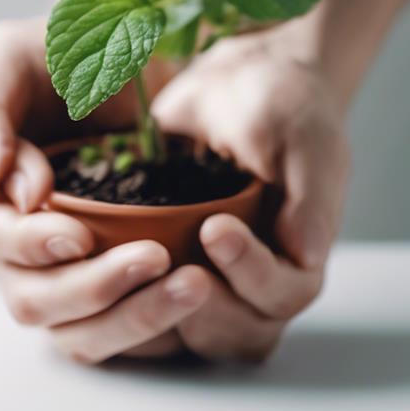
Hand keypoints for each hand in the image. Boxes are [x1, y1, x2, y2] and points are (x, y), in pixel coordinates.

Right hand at [0, 19, 212, 362]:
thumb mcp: (13, 54)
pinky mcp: (126, 280)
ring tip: (195, 286)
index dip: (30, 245)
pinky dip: (163, 323)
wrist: (141, 50)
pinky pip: (132, 327)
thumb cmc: (68, 50)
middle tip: (158, 261)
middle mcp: (27, 247)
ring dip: (137, 318)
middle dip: (94, 290)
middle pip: (38, 302)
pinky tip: (204, 294)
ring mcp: (77, 270)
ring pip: (86, 332)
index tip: (78, 233)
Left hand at [145, 29, 348, 359]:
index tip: (215, 228)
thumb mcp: (303, 137)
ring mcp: (210, 275)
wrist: (236, 77)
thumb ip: (311, 195)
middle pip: (238, 331)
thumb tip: (307, 252)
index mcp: (298, 254)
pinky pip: (146, 305)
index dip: (250, 274)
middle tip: (168, 265)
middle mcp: (256, 277)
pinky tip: (98, 266)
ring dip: (160, 315)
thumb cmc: (280, 104)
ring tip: (133, 271)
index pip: (283, 295)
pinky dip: (125, 299)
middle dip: (204, 308)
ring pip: (192, 332)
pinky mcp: (164, 263)